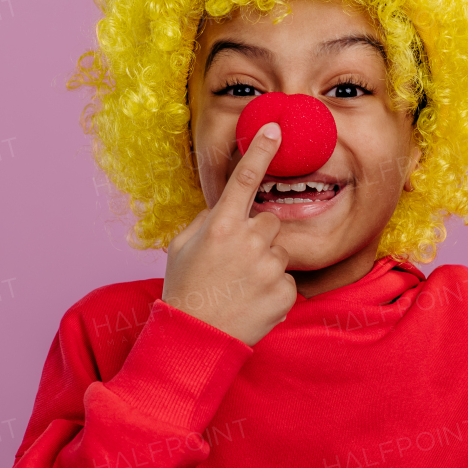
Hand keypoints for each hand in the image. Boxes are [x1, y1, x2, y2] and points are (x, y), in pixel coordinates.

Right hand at [162, 123, 296, 345]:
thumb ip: (205, 221)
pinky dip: (273, 290)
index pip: (244, 178)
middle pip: (269, 221)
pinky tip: (251, 302)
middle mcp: (247, 241)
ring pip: (279, 251)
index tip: (274, 127)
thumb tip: (222, 208)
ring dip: (265, 264)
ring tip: (240, 287)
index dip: (260, 150)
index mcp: (219, 226)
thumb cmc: (184, 290)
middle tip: (236, 262)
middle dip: (258, 235)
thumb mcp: (181, 248)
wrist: (195, 340)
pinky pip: (286, 280)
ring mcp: (268, 267)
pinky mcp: (284, 292)